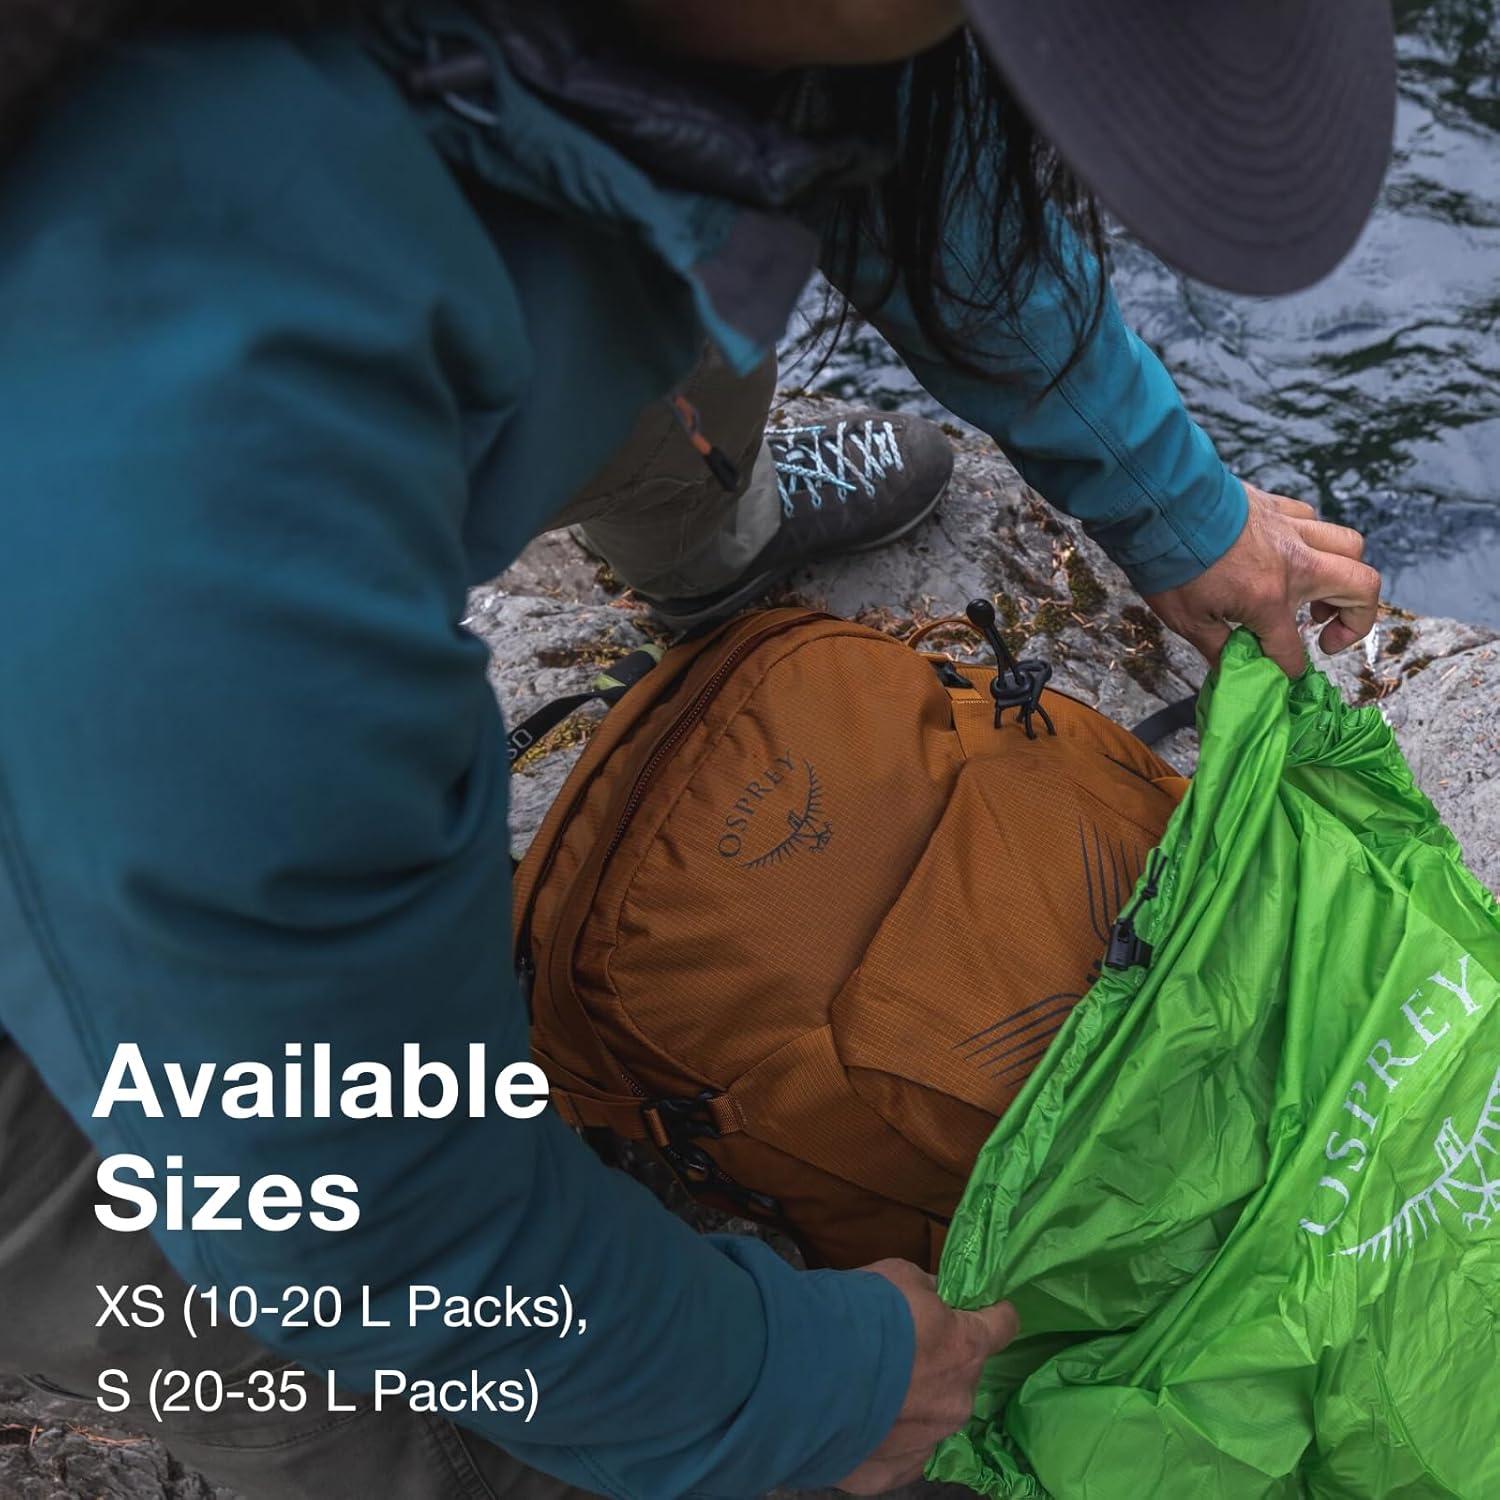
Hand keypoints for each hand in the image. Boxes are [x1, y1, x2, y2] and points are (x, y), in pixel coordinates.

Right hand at [836, 1259, 1018, 1494]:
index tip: (986, 1311)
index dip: (993, 1316)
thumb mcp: (900, 1276)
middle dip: (937, 1364)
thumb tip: (933, 1298)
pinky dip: (884, 1436)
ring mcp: (926, 1443)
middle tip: (898, 1351)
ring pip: (930, 1419)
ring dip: (911, 1403)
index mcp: (965, 1349)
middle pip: (960, 1378)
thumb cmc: (860, 1314)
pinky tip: (857, 1419)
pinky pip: (899, 1453)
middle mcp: (956, 1402)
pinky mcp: (891, 1472)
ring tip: (870, 1389)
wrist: (807, 1371)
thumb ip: (926, 1291)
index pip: (1002, 1326)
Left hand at [1144, 484, 1380, 676]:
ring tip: (1317, 596)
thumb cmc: (1168, 564)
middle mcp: (1293, 562)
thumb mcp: (1188, 620)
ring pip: (1350, 546)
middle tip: (1328, 636)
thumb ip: (1218, 648)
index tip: (1282, 673)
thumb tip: (1232, 669)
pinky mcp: (1278, 506)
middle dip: (1358, 620)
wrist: (1157, 506)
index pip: (1292, 649)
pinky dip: (1314, 540)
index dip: (1289, 669)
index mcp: (1269, 599)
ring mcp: (1290, 529)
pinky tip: (1290, 554)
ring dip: (1345, 574)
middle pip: (1362, 586)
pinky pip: (1315, 520)